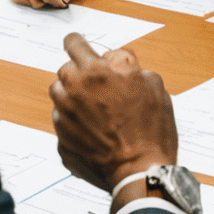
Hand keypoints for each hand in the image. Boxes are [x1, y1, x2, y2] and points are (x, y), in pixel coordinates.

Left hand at [50, 33, 177, 192]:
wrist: (141, 171)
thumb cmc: (150, 129)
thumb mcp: (152, 82)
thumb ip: (127, 62)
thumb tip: (112, 58)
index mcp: (93, 72)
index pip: (73, 44)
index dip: (77, 42)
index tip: (76, 43)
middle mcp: (72, 92)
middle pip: (65, 71)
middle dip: (81, 75)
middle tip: (101, 87)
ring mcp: (64, 118)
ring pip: (61, 97)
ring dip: (75, 98)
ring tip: (99, 112)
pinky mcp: (62, 141)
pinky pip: (65, 124)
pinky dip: (76, 124)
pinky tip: (97, 132)